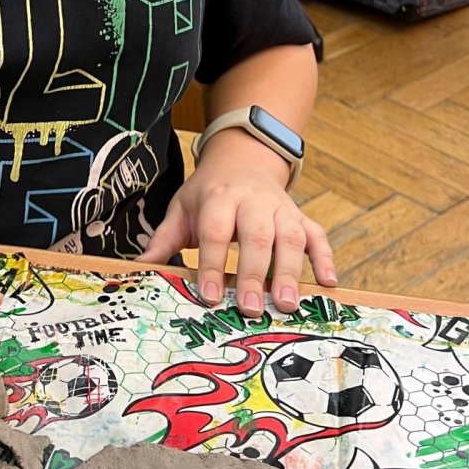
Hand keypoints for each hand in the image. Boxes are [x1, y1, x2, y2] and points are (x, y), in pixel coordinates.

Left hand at [139, 131, 335, 314]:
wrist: (241, 159)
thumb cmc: (208, 193)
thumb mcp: (181, 208)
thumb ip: (164, 239)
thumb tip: (139, 269)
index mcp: (218, 198)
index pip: (215, 233)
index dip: (212, 264)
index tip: (209, 296)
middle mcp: (253, 201)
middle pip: (257, 237)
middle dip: (253, 274)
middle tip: (250, 309)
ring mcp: (281, 208)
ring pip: (291, 237)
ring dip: (291, 271)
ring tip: (287, 305)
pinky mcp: (301, 215)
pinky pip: (318, 234)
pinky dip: (326, 257)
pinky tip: (328, 282)